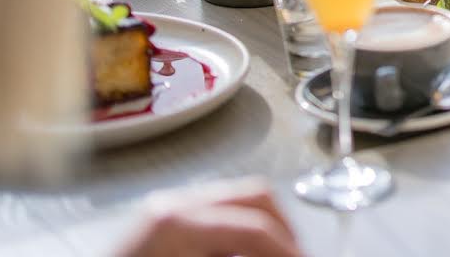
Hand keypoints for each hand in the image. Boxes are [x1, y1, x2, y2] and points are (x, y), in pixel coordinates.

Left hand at [118, 179, 302, 256]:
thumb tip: (283, 255)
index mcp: (175, 224)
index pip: (257, 226)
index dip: (288, 250)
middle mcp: (170, 207)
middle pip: (255, 199)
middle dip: (283, 235)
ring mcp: (164, 212)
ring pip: (239, 206)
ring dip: (262, 237)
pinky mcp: (161, 226)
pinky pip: (216, 219)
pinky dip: (237, 241)